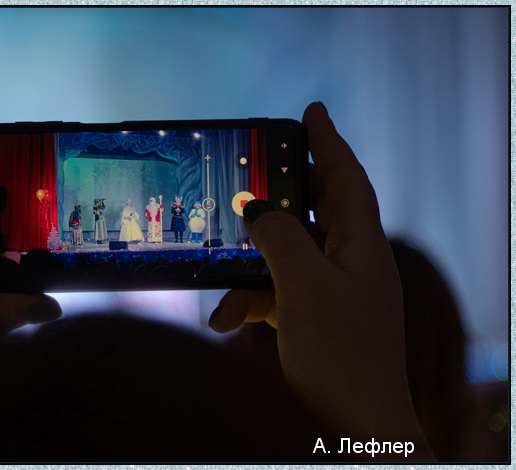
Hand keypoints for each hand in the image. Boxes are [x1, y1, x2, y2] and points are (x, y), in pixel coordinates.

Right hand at [209, 103, 431, 459]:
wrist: (354, 426)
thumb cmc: (340, 354)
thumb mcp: (304, 286)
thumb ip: (279, 237)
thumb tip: (257, 209)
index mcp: (361, 244)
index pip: (345, 177)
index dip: (327, 140)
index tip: (310, 110)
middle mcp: (351, 261)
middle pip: (314, 210)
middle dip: (280, 196)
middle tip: (251, 178)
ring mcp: (333, 290)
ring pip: (286, 256)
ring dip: (248, 269)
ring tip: (220, 291)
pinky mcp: (315, 317)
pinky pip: (278, 293)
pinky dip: (250, 301)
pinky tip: (226, 321)